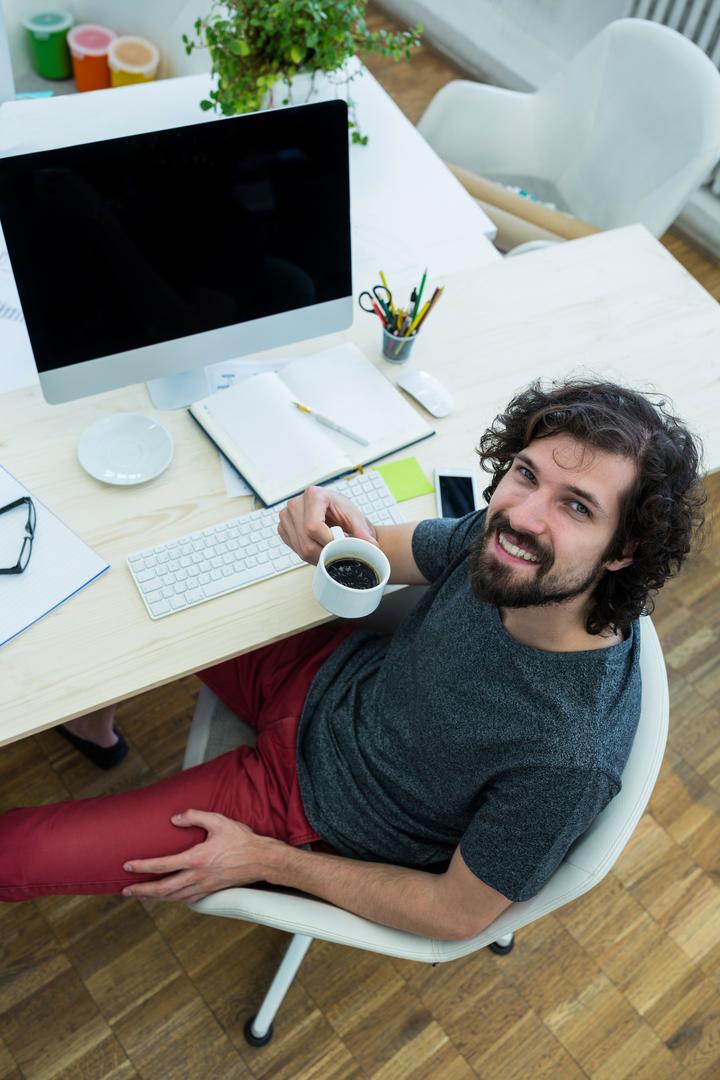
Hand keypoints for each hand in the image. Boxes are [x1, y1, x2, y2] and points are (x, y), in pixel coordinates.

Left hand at [121, 809, 276, 903]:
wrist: (262, 859)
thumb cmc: (241, 839)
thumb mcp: (218, 820)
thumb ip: (194, 817)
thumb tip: (174, 819)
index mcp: (196, 858)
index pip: (163, 865)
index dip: (143, 866)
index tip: (128, 865)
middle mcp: (197, 876)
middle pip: (163, 889)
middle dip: (142, 891)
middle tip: (126, 890)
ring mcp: (204, 886)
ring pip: (173, 897)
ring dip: (154, 898)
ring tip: (141, 896)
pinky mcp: (211, 891)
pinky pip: (187, 898)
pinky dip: (173, 899)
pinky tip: (169, 897)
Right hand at [278, 485, 378, 564]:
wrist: (339, 518)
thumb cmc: (346, 516)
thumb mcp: (357, 520)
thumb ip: (363, 532)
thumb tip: (371, 546)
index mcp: (314, 495)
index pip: (313, 526)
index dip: (329, 541)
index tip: (342, 544)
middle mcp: (296, 503)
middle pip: (306, 540)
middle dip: (326, 552)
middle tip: (339, 551)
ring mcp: (286, 516)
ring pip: (301, 549)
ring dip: (319, 556)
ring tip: (331, 550)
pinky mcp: (283, 528)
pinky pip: (295, 550)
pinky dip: (310, 555)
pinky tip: (319, 547)